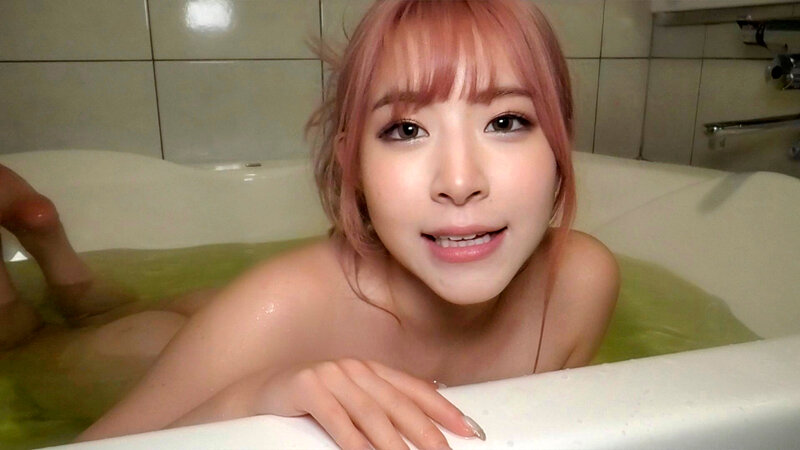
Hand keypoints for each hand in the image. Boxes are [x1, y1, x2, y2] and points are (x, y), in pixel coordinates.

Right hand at [256, 359, 482, 449]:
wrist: (256, 394)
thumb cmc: (308, 403)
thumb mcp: (349, 401)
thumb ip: (379, 408)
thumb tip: (421, 421)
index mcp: (370, 370)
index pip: (414, 390)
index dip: (444, 409)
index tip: (469, 429)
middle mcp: (354, 368)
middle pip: (399, 404)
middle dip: (427, 433)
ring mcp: (330, 375)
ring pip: (372, 415)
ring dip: (395, 445)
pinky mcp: (307, 387)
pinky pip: (337, 420)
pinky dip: (355, 442)